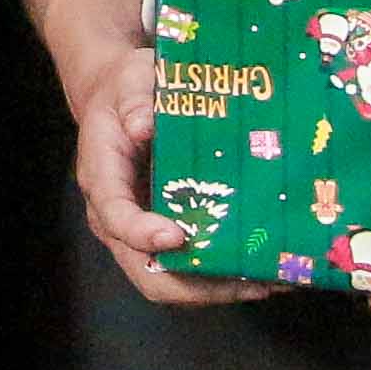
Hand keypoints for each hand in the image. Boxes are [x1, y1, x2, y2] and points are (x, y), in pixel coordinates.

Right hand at [65, 31, 273, 306]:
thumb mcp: (130, 80)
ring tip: (268, 281)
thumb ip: (136, 99)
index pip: (115, 216)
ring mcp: (142, 232)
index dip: (142, 233)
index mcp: (102, 177)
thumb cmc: (126, 89)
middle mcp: (117, 217)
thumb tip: (144, 126)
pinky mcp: (166, 236)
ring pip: (172, 282)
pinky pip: (190, 272)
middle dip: (195, 285)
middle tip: (246, 280)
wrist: (119, 99)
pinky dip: (224, 279)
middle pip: (145, 272)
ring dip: (218, 289)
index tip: (177, 236)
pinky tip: (264, 270)